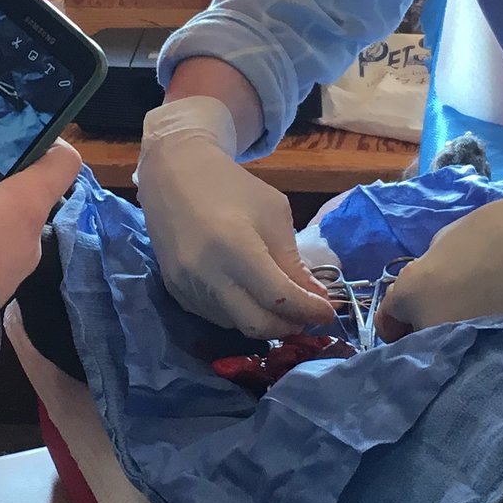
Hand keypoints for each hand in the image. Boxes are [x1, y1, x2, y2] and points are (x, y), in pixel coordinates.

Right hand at [134, 99, 336, 337]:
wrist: (173, 177)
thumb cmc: (231, 187)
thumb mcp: (273, 213)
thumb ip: (292, 260)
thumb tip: (314, 298)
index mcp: (235, 247)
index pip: (278, 297)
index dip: (309, 309)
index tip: (329, 311)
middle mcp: (207, 274)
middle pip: (257, 325)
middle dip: (288, 325)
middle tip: (306, 314)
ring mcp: (187, 287)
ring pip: (237, 326)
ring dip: (264, 321)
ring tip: (280, 303)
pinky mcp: (176, 293)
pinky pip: (216, 317)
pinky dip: (240, 313)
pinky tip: (249, 294)